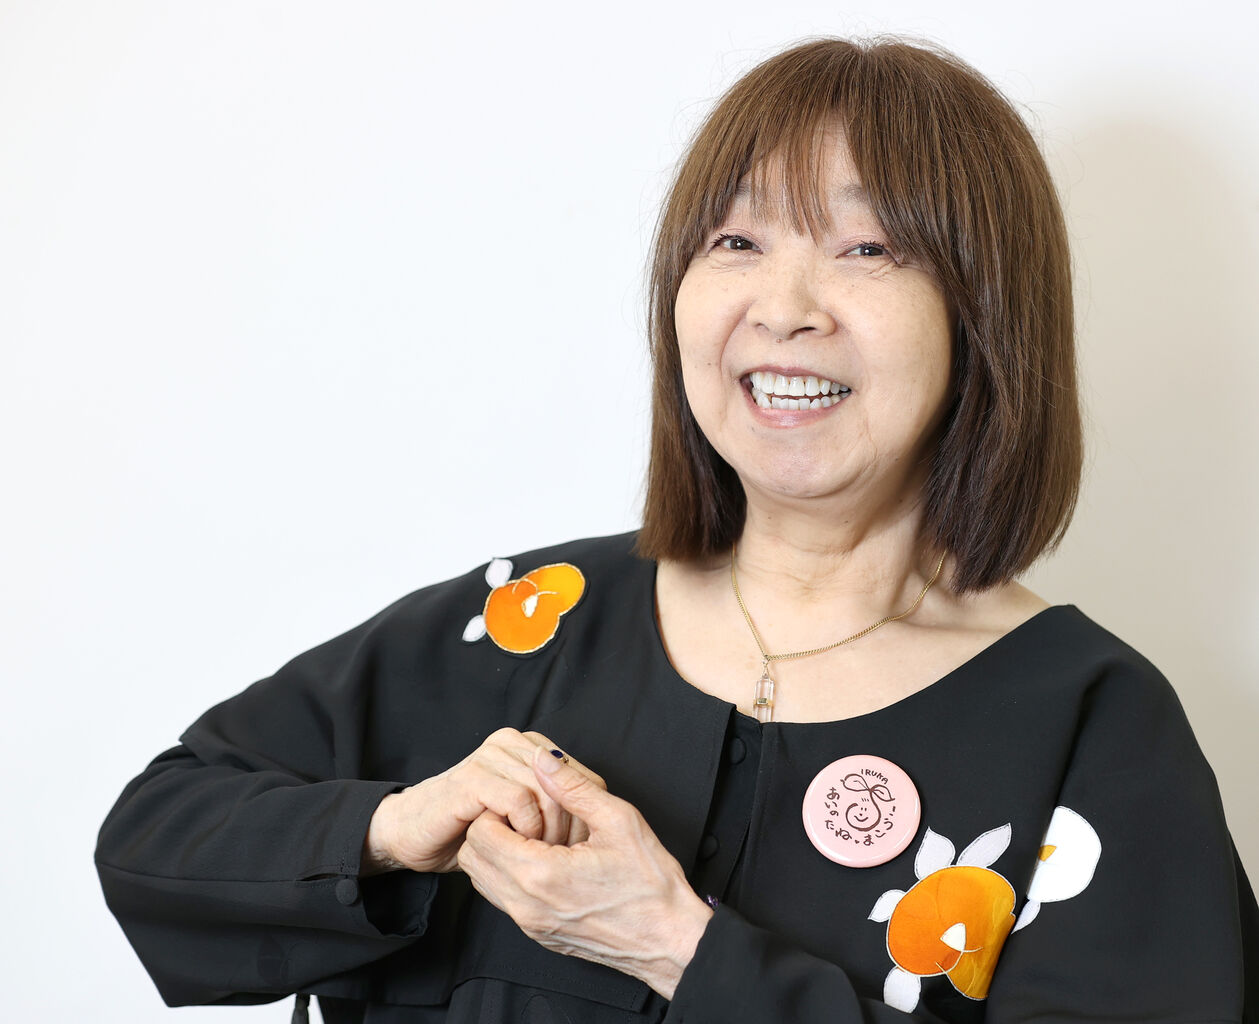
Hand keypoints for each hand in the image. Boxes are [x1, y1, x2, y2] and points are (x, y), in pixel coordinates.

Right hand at [363, 728, 604, 873]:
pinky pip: (519, 799)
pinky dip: (525, 828)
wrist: (413, 835)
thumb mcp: (524, 817)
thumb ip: (557, 807)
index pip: (584, 780)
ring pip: (548, 793)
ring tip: (536, 855)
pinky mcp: (473, 776)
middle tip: (558, 858)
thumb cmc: (470, 829)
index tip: (576, 852)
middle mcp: (513, 742)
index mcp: (531, 746)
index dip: (586, 820)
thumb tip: (599, 824)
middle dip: (570, 830)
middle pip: (570, 786)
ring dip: (548, 833)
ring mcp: (492, 755)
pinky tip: (516, 845)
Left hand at [457, 746, 713, 998]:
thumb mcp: (618, 820)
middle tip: (526, 814)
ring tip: (536, 836)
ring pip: (481, 880)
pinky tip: (544, 860)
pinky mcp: (537, 934)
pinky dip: (508, 875)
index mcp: (541, 874)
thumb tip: (543, 758)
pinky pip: (501, 899)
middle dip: (490, 828)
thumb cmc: (651, 883)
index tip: (524, 799)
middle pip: (473, 857)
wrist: (669, 939)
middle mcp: (526, 904)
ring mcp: (529, 924)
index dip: (497, 807)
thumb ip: (573, 786)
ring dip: (496, 853)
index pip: (480, 832)